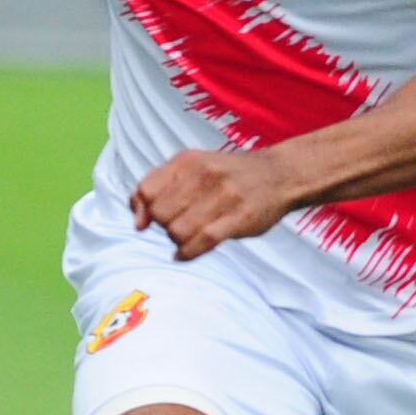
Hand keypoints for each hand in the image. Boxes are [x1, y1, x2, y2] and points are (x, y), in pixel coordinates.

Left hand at [130, 146, 296, 258]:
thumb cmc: (229, 176)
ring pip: (178, 231)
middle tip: (179, 225)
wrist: (279, 175)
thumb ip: (161, 187)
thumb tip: (137, 222)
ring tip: (189, 236)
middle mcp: (203, 175)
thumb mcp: (194, 168)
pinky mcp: (238, 218)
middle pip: (160, 214)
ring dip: (178, 240)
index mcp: (188, 161)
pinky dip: (188, 253)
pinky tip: (186, 253)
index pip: (147, 190)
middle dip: (164, 225)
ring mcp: (223, 196)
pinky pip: (202, 241)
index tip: (149, 221)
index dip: (144, 210)